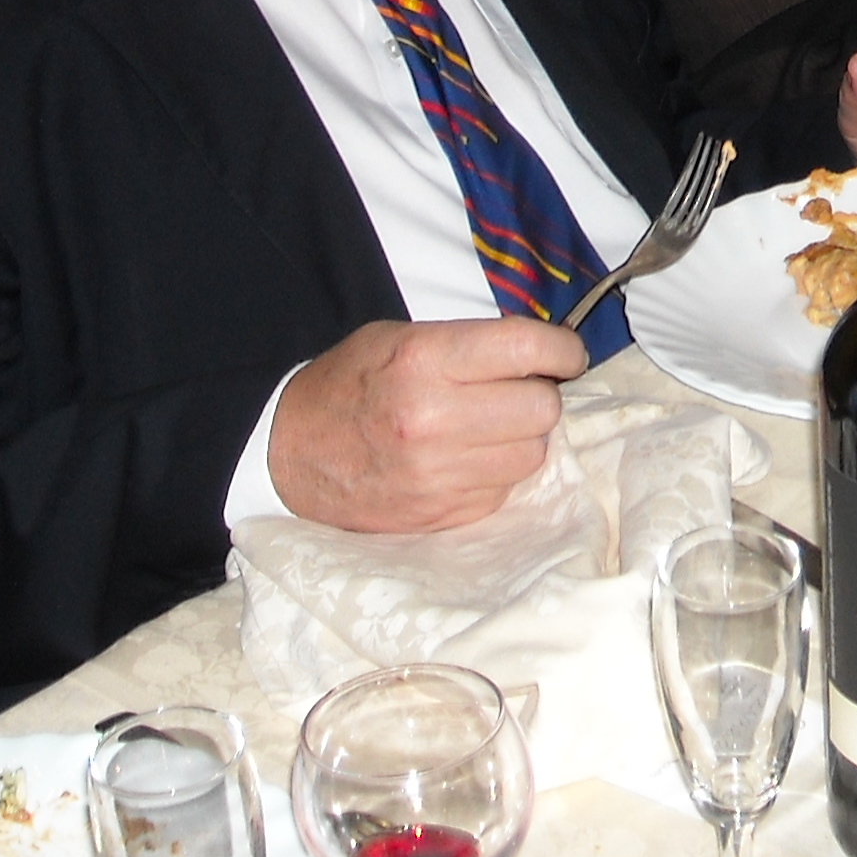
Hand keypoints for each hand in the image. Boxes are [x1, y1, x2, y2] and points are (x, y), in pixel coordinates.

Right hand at [266, 316, 586, 530]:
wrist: (289, 454)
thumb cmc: (349, 384)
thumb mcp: (400, 339)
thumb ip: (468, 344)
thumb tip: (539, 354)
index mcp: (424, 360)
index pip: (527, 350)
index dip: (562, 349)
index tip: (566, 354)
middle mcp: (434, 419)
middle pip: (542, 409)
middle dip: (539, 396)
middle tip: (516, 392)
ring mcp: (438, 475)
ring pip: (532, 454)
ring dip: (521, 438)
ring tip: (488, 427)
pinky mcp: (441, 516)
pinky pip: (504, 490)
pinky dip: (496, 474)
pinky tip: (465, 460)